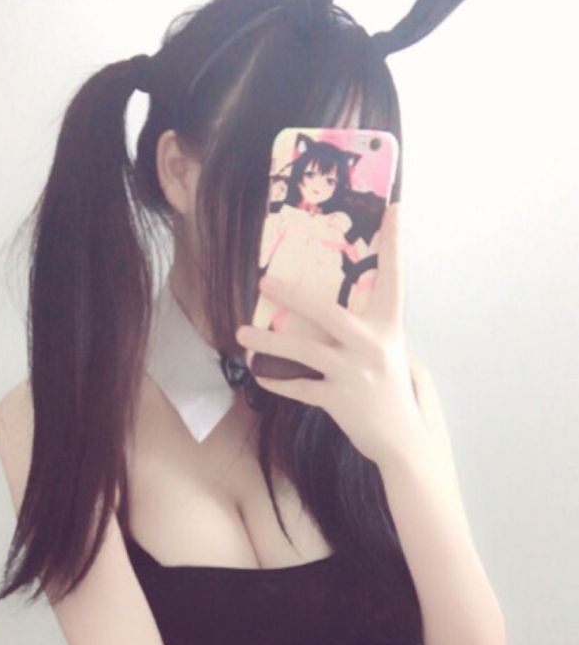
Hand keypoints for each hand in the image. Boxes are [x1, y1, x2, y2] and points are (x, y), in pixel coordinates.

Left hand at [236, 203, 424, 466]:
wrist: (402, 437)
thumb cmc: (388, 386)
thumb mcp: (388, 348)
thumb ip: (365, 325)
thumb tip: (329, 301)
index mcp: (389, 326)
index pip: (394, 278)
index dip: (394, 244)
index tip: (394, 208)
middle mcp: (373, 345)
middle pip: (328, 312)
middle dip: (293, 296)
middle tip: (264, 282)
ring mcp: (355, 374)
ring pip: (304, 351)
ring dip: (269, 341)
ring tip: (241, 334)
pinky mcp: (340, 400)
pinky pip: (300, 387)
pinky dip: (276, 380)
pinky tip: (258, 371)